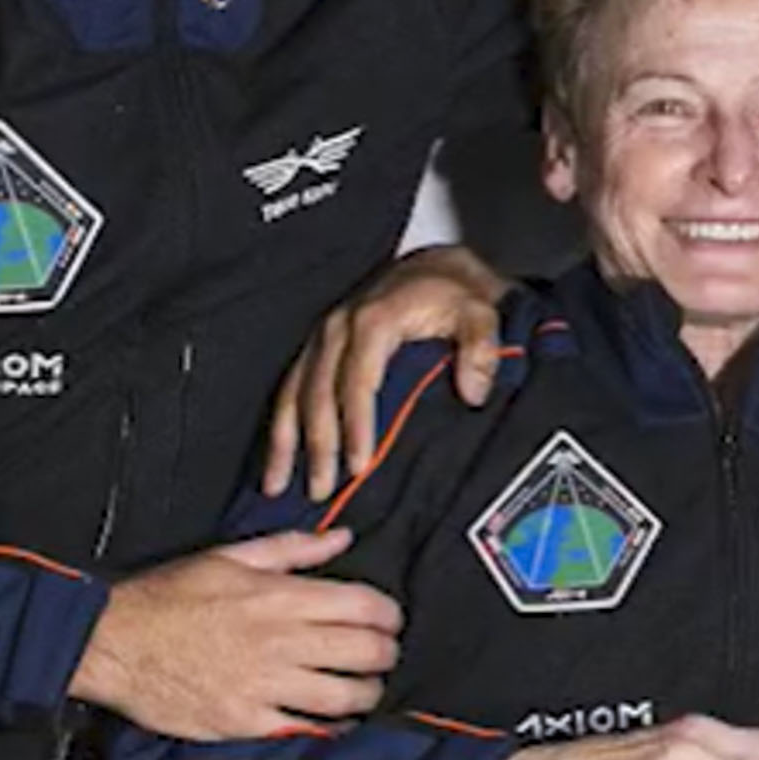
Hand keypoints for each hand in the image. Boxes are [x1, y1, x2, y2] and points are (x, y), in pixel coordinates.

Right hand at [69, 528, 402, 739]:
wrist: (113, 643)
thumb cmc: (170, 595)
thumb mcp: (229, 557)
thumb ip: (292, 549)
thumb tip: (343, 538)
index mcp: (280, 596)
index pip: (364, 606)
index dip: (389, 615)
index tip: (389, 620)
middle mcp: (280, 641)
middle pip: (365, 652)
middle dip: (386, 654)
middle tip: (384, 655)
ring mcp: (264, 685)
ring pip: (345, 697)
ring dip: (367, 694)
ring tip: (366, 690)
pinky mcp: (245, 721)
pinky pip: (305, 729)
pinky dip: (330, 728)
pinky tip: (335, 722)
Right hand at [266, 247, 518, 496]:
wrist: (436, 269)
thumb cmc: (457, 294)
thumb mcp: (481, 312)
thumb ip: (480, 350)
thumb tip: (473, 393)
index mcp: (375, 320)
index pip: (359, 382)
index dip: (356, 426)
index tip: (358, 467)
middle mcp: (339, 327)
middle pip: (320, 394)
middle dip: (318, 446)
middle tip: (321, 490)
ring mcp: (322, 335)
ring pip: (294, 393)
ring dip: (285, 441)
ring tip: (277, 485)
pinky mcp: (317, 345)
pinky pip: (290, 386)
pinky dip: (280, 424)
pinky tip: (276, 457)